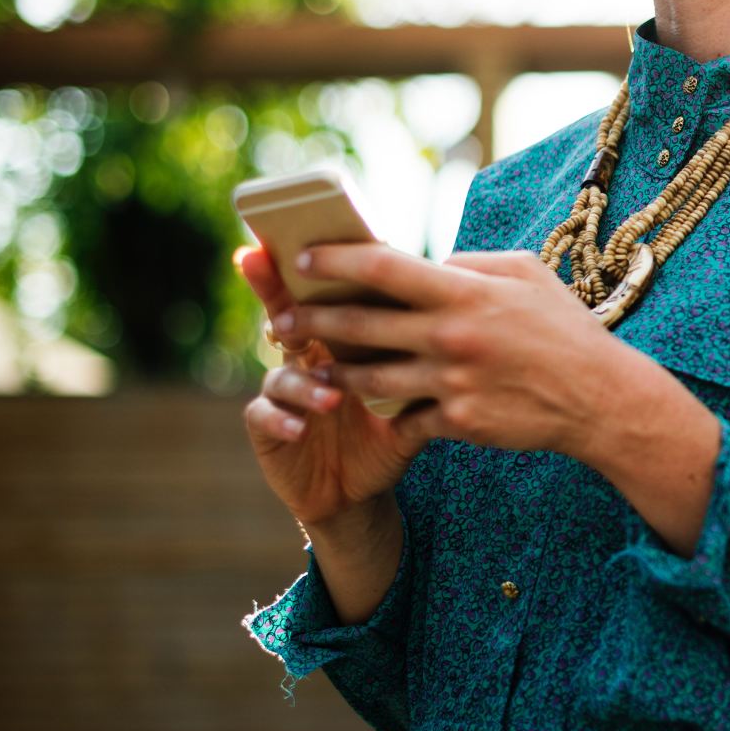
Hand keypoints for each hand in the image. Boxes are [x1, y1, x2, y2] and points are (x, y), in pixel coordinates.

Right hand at [233, 244, 429, 527]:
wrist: (360, 488)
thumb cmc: (389, 430)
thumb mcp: (413, 391)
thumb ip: (427, 352)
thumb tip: (465, 306)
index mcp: (339, 338)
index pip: (326, 293)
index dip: (313, 267)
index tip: (307, 241)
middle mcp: (304, 355)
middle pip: (285, 315)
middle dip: (276, 296)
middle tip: (279, 288)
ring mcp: (282, 390)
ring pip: (282, 372)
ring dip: (304, 382)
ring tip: (331, 396)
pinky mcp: (268, 427)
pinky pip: (263, 416)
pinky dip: (282, 419)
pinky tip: (299, 428)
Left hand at [282, 243, 642, 459]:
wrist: (599, 397)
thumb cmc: (562, 327)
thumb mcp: (525, 273)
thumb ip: (470, 264)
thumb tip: (430, 263)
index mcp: (463, 292)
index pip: (381, 267)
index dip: (333, 260)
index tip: (302, 259)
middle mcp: (450, 336)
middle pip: (358, 325)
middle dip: (310, 320)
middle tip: (282, 319)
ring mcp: (451, 382)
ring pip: (368, 378)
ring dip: (333, 372)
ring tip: (311, 366)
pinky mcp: (457, 422)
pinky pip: (405, 417)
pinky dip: (387, 411)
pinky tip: (369, 407)